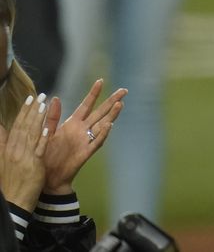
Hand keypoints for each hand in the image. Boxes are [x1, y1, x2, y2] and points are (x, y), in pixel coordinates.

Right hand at [0, 95, 48, 210]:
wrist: (14, 201)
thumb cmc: (11, 180)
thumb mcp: (3, 159)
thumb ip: (3, 142)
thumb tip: (0, 126)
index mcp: (8, 148)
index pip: (16, 126)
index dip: (23, 111)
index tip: (29, 98)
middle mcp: (15, 150)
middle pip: (24, 126)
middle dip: (32, 110)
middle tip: (39, 95)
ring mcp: (24, 157)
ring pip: (31, 134)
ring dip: (37, 119)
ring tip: (44, 104)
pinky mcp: (33, 165)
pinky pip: (38, 149)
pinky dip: (41, 138)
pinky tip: (46, 128)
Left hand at [43, 79, 125, 194]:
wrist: (47, 177)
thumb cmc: (46, 155)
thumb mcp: (46, 133)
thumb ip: (52, 117)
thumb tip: (54, 98)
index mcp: (72, 123)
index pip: (86, 105)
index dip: (93, 93)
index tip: (100, 80)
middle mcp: (82, 130)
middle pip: (100, 112)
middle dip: (112, 100)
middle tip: (124, 90)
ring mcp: (86, 140)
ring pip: (102, 124)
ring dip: (112, 114)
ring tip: (120, 104)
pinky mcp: (86, 152)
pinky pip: (97, 141)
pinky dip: (103, 133)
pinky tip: (109, 124)